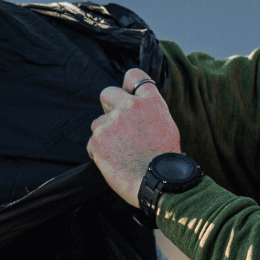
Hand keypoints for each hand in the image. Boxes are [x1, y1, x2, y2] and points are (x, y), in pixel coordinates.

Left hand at [87, 68, 181, 207]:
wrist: (159, 182)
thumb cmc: (165, 160)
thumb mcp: (166, 126)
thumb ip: (150, 112)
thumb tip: (138, 110)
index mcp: (150, 102)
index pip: (134, 76)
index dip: (128, 84)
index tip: (127, 93)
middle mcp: (129, 107)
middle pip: (107, 93)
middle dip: (109, 107)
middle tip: (117, 125)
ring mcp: (111, 122)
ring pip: (98, 123)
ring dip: (105, 135)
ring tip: (121, 153)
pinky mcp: (97, 140)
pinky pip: (92, 144)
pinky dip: (99, 153)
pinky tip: (114, 163)